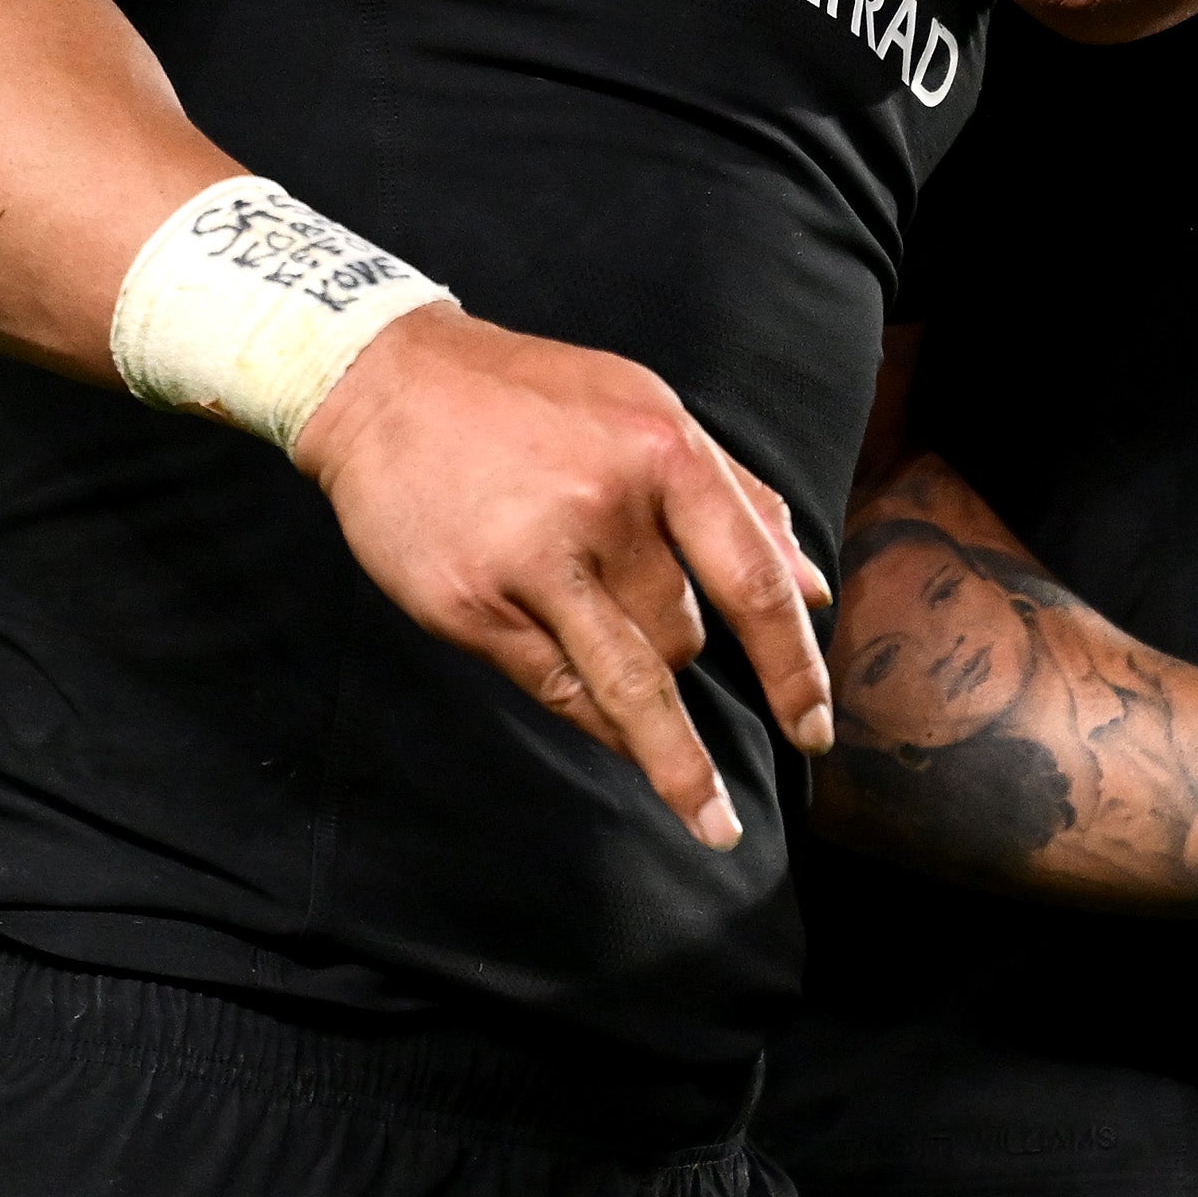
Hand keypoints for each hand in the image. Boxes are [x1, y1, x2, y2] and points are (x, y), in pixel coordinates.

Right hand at [286, 310, 835, 849]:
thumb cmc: (528, 397)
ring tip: (710, 813)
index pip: (752, 580)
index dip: (794, 667)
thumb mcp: (644, 409)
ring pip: (632, 685)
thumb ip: (737, 495)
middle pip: (684, 638)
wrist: (382, 383)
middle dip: (683, 653)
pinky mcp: (471, 607)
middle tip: (652, 641)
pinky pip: (560, 692)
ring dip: (669, 745)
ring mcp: (532, 562)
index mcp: (660, 449)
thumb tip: (814, 589)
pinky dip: (600, 724)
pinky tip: (622, 746)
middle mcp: (602, 507)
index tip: (816, 728)